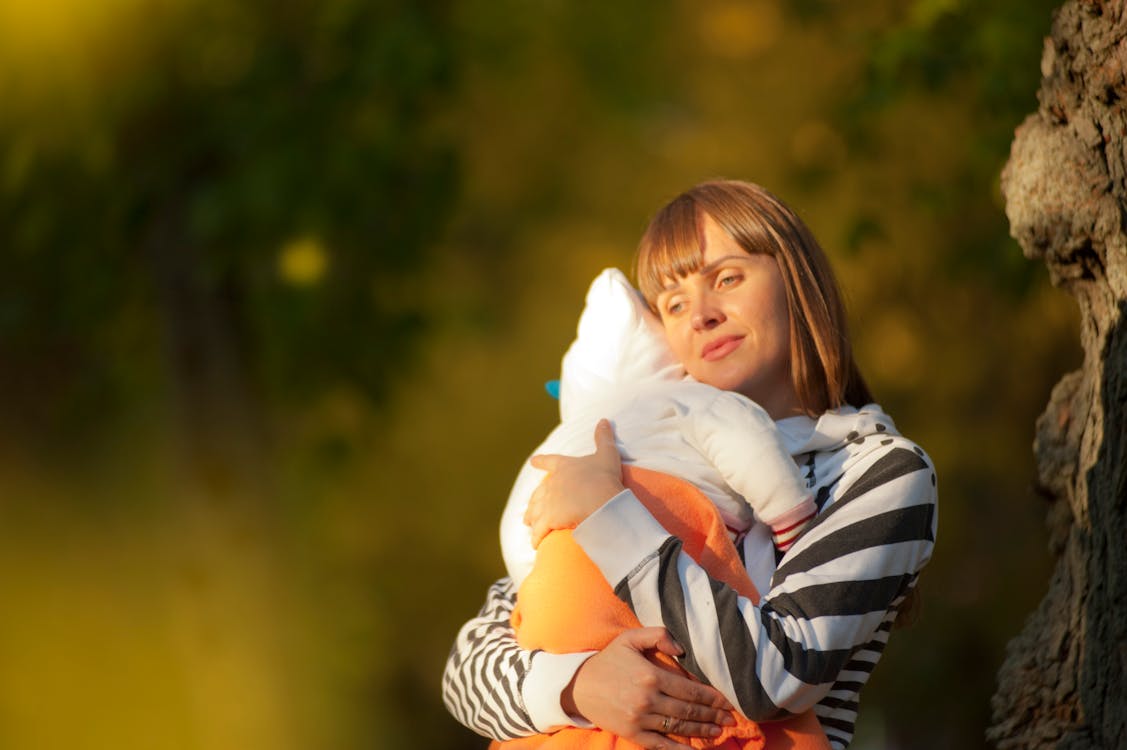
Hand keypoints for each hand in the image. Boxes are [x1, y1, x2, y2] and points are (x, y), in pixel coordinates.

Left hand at [524, 419, 624, 547]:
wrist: (599, 499)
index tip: (533, 462)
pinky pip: (539, 531)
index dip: (541, 462)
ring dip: (532, 519)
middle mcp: (551, 484)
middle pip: (538, 493)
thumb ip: (603, 437)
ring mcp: (548, 503)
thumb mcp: (606, 454)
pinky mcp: (548, 521)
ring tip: (529, 525)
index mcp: (563, 467)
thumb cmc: (603, 476)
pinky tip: (535, 544)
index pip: (549, 462)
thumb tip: (604, 419)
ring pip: (535, 512)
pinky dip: (536, 537)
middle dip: (534, 501)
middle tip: (529, 509)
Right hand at [562, 627, 736, 749]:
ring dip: (702, 730)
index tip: (726, 701)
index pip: (690, 688)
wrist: (579, 686)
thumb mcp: (630, 638)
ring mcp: (640, 719)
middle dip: (712, 715)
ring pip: (679, 727)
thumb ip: (658, 635)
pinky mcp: (633, 733)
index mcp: (650, 675)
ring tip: (719, 732)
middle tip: (730, 718)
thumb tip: (682, 649)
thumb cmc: (609, 660)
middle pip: (688, 710)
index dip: (711, 696)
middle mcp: (647, 699)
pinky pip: (661, 744)